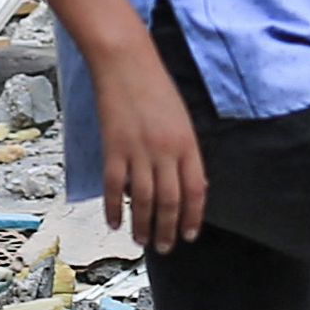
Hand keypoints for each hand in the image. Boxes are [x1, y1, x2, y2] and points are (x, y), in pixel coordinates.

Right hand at [87, 38, 206, 249]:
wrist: (126, 62)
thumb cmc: (155, 86)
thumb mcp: (181, 119)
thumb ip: (185, 151)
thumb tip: (188, 183)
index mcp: (187, 143)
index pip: (195, 190)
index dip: (193, 216)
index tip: (189, 234)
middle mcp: (165, 151)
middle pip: (170, 201)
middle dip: (168, 229)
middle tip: (165, 247)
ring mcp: (138, 151)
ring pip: (143, 200)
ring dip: (143, 225)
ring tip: (142, 240)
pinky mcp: (113, 148)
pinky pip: (114, 187)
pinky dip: (114, 208)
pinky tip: (115, 222)